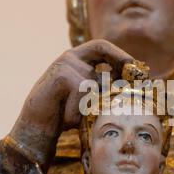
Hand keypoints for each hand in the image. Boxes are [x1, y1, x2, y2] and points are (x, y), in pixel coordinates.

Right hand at [9, 39, 132, 168]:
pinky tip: (67, 116)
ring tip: (75, 115)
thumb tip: (130, 85)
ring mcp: (65, 64)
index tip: (134, 65)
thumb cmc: (64, 113)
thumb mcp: (87, 97)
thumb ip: (102, 87)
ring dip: (89, 104)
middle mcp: (70, 58)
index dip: (119, 53)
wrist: (37, 126)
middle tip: (136, 74)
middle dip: (120, 58)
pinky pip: (84, 92)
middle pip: (100, 48)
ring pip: (95, 82)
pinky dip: (78, 109)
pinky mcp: (62, 76)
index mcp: (77, 60)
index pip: (101, 47)